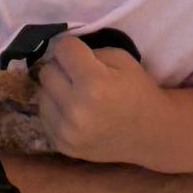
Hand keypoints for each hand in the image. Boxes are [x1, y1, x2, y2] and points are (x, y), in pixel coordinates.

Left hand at [34, 36, 167, 164]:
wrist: (152, 133)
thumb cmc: (138, 90)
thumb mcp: (121, 58)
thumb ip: (88, 51)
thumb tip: (59, 52)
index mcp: (93, 83)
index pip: (62, 48)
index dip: (72, 47)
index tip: (82, 54)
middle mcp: (76, 109)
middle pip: (47, 71)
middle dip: (62, 68)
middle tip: (80, 74)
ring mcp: (67, 132)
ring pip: (41, 93)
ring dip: (56, 89)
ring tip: (77, 94)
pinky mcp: (63, 145)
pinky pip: (44, 116)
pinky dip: (56, 110)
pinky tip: (75, 111)